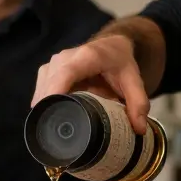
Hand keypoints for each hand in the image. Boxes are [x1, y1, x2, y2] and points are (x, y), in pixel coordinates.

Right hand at [32, 33, 149, 133]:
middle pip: (50, 84)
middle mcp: (66, 57)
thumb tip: (139, 129)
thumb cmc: (121, 63)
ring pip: (42, 89)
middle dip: (50, 109)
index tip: (48, 111)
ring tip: (57, 126)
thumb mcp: (134, 80)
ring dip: (48, 108)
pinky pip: (41, 90)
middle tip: (56, 134)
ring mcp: (54, 63)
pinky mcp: (47, 70)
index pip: (66, 74)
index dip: (55, 92)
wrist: (112, 46)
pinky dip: (46, 103)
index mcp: (88, 56)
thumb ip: (138, 103)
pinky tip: (54, 115)